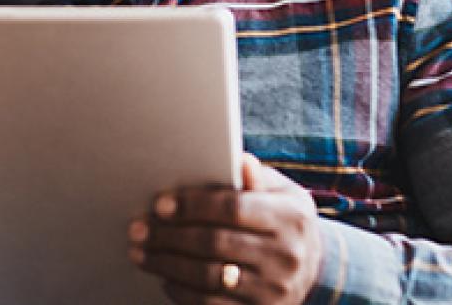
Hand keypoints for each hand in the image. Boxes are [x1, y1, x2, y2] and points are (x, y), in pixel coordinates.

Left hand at [128, 153, 321, 303]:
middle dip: (169, 236)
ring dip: (167, 265)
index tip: (159, 205)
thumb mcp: (283, 194)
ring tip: (140, 253)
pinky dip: (182, 291)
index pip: (233, 208)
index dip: (193, 206)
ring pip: (209, 277)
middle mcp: (286, 255)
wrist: (314, 270)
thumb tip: (240, 160)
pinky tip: (164, 277)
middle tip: (137, 229)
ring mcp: (273, 289)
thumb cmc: (285, 221)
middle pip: (215, 243)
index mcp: (290, 217)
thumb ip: (257, 178)